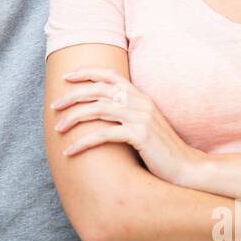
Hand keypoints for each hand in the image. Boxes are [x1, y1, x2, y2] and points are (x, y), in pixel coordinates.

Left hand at [50, 66, 203, 186]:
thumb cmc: (161, 150)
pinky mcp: (140, 135)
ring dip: (73, 118)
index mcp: (140, 97)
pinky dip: (83, 142)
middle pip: (99, 90)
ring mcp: (141, 118)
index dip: (86, 73)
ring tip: (58, 129)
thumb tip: (99, 111)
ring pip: (98, 109)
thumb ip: (126, 114)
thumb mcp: (144, 126)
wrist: (186, 168)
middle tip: (54, 106)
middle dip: (72, 96)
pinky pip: (103, 135)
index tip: (66, 77)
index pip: (110, 75)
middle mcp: (140, 102)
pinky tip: (69, 151)